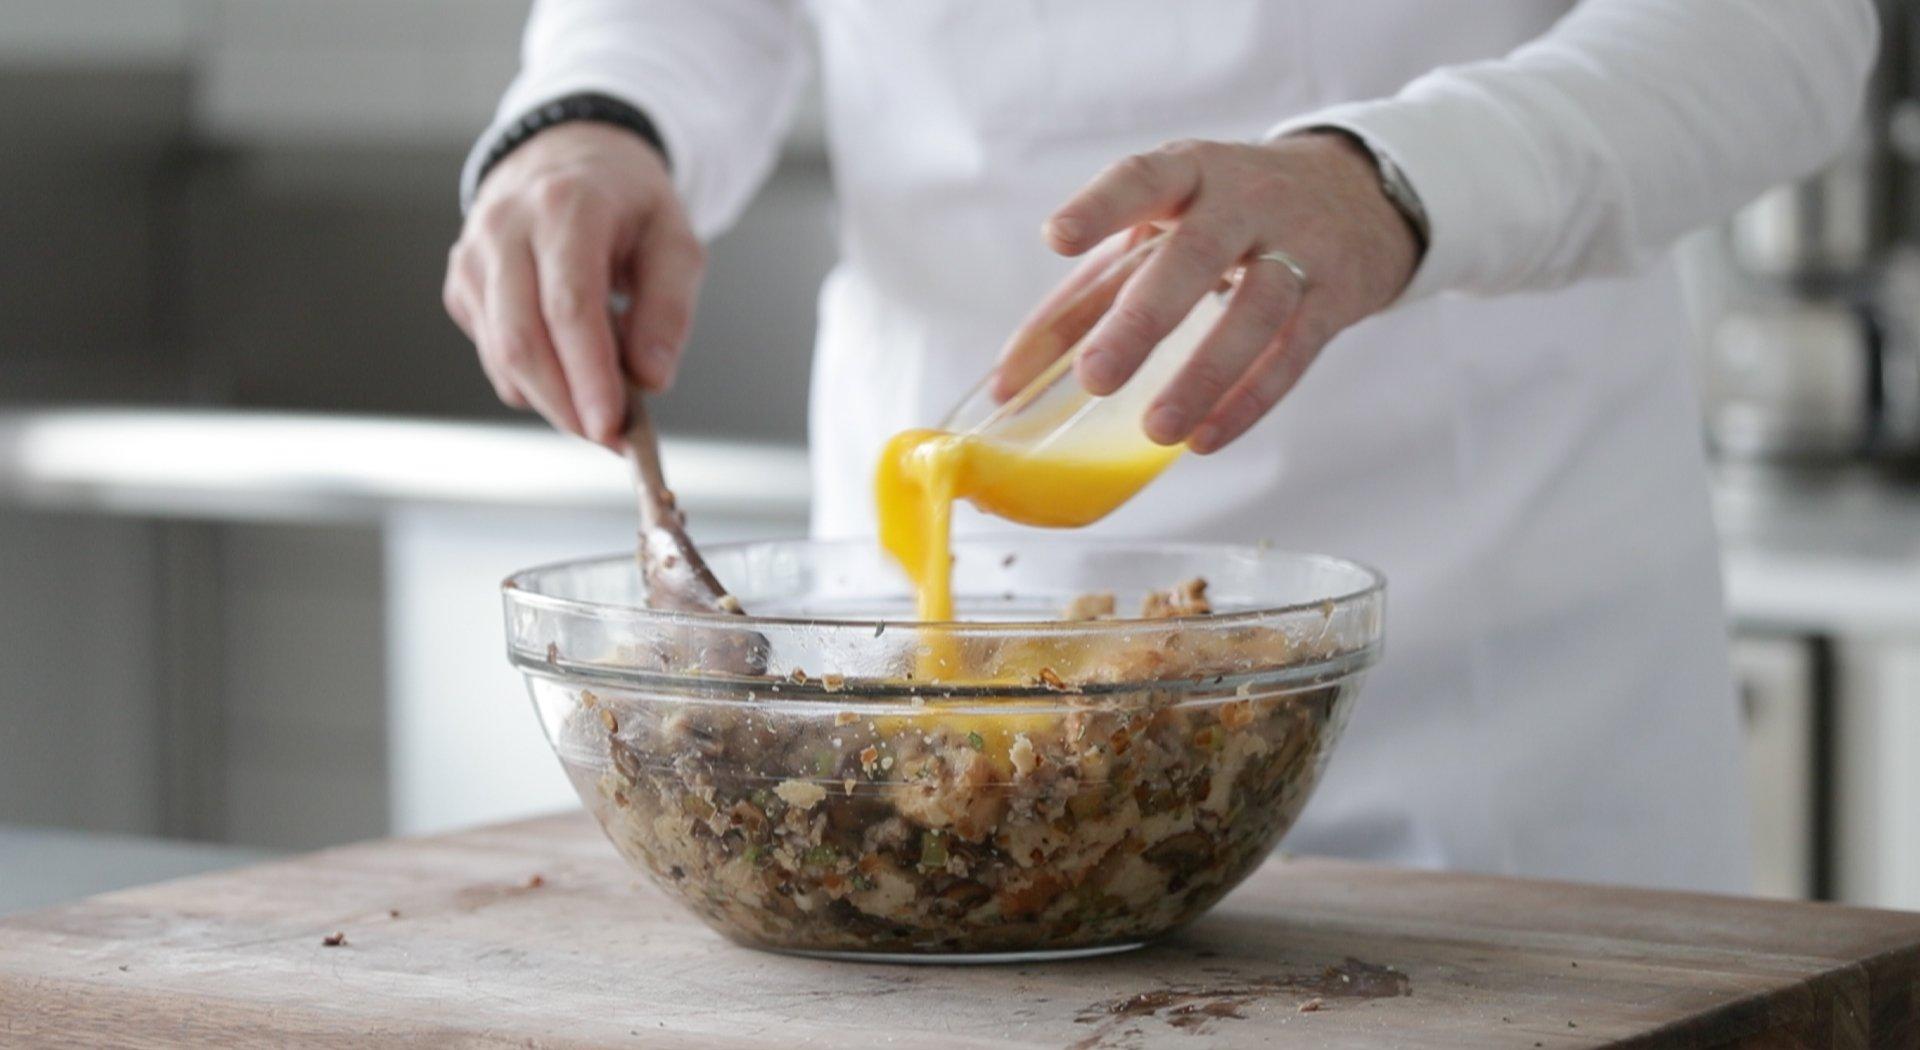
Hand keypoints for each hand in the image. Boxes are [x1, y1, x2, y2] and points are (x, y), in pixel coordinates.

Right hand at [444, 123, 702, 445]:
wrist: (568, 157)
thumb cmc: (627, 202)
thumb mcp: (676, 240)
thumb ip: (669, 310)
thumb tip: (650, 379)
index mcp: (565, 207)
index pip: (568, 306)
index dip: (588, 375)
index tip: (612, 426)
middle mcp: (506, 229)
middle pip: (522, 340)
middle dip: (567, 404)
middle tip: (612, 438)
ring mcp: (474, 259)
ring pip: (502, 357)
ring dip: (554, 400)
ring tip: (603, 402)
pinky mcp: (462, 287)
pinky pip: (494, 357)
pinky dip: (535, 381)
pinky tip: (571, 366)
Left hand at [993, 133, 1418, 453]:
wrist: (1356, 196)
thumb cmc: (1224, 219)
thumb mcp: (1154, 237)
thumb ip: (1080, 302)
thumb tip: (1007, 383)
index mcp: (1189, 173)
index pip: (1143, 179)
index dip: (1100, 206)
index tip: (1058, 238)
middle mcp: (1246, 200)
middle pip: (1198, 253)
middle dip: (1144, 317)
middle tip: (1095, 378)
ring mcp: (1298, 246)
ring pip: (1256, 309)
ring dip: (1205, 374)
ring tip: (1156, 429)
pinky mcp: (1333, 297)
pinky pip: (1293, 353)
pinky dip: (1249, 399)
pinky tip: (1206, 437)